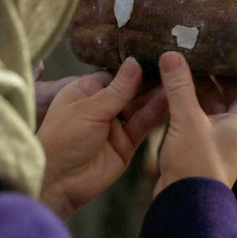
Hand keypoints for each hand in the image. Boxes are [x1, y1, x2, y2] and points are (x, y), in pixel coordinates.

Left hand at [37, 58, 166, 218]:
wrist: (59, 182)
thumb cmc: (63, 139)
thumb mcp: (89, 109)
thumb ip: (117, 89)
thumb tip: (134, 62)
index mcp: (85, 92)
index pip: (114, 75)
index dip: (133, 67)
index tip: (155, 55)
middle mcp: (101, 107)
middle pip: (130, 90)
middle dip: (149, 80)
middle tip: (173, 65)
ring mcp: (115, 126)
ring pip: (139, 107)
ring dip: (155, 95)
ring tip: (177, 80)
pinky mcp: (126, 144)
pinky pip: (143, 126)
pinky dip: (155, 114)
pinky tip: (169, 100)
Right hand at [154, 52, 236, 195]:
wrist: (186, 205)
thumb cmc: (197, 164)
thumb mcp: (188, 120)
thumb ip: (180, 86)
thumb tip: (172, 54)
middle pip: (234, 91)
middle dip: (220, 71)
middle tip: (207, 46)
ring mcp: (221, 138)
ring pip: (214, 103)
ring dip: (201, 87)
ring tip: (186, 61)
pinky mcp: (203, 146)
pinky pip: (200, 117)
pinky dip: (190, 103)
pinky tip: (174, 89)